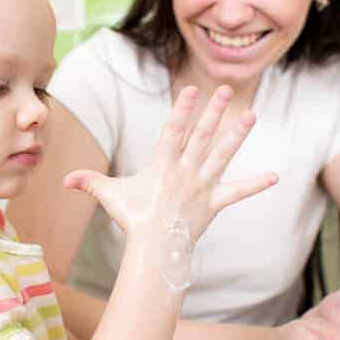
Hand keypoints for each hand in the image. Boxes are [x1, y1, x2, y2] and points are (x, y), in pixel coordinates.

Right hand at [64, 85, 277, 262]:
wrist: (155, 249)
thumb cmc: (132, 220)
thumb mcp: (110, 196)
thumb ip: (90, 182)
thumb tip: (64, 180)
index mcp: (162, 165)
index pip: (174, 131)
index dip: (182, 110)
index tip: (191, 90)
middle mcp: (185, 171)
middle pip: (202, 137)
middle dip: (213, 112)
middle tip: (225, 90)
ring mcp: (201, 186)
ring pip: (222, 156)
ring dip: (237, 135)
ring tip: (251, 115)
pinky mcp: (214, 203)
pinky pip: (237, 192)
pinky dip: (255, 185)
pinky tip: (275, 176)